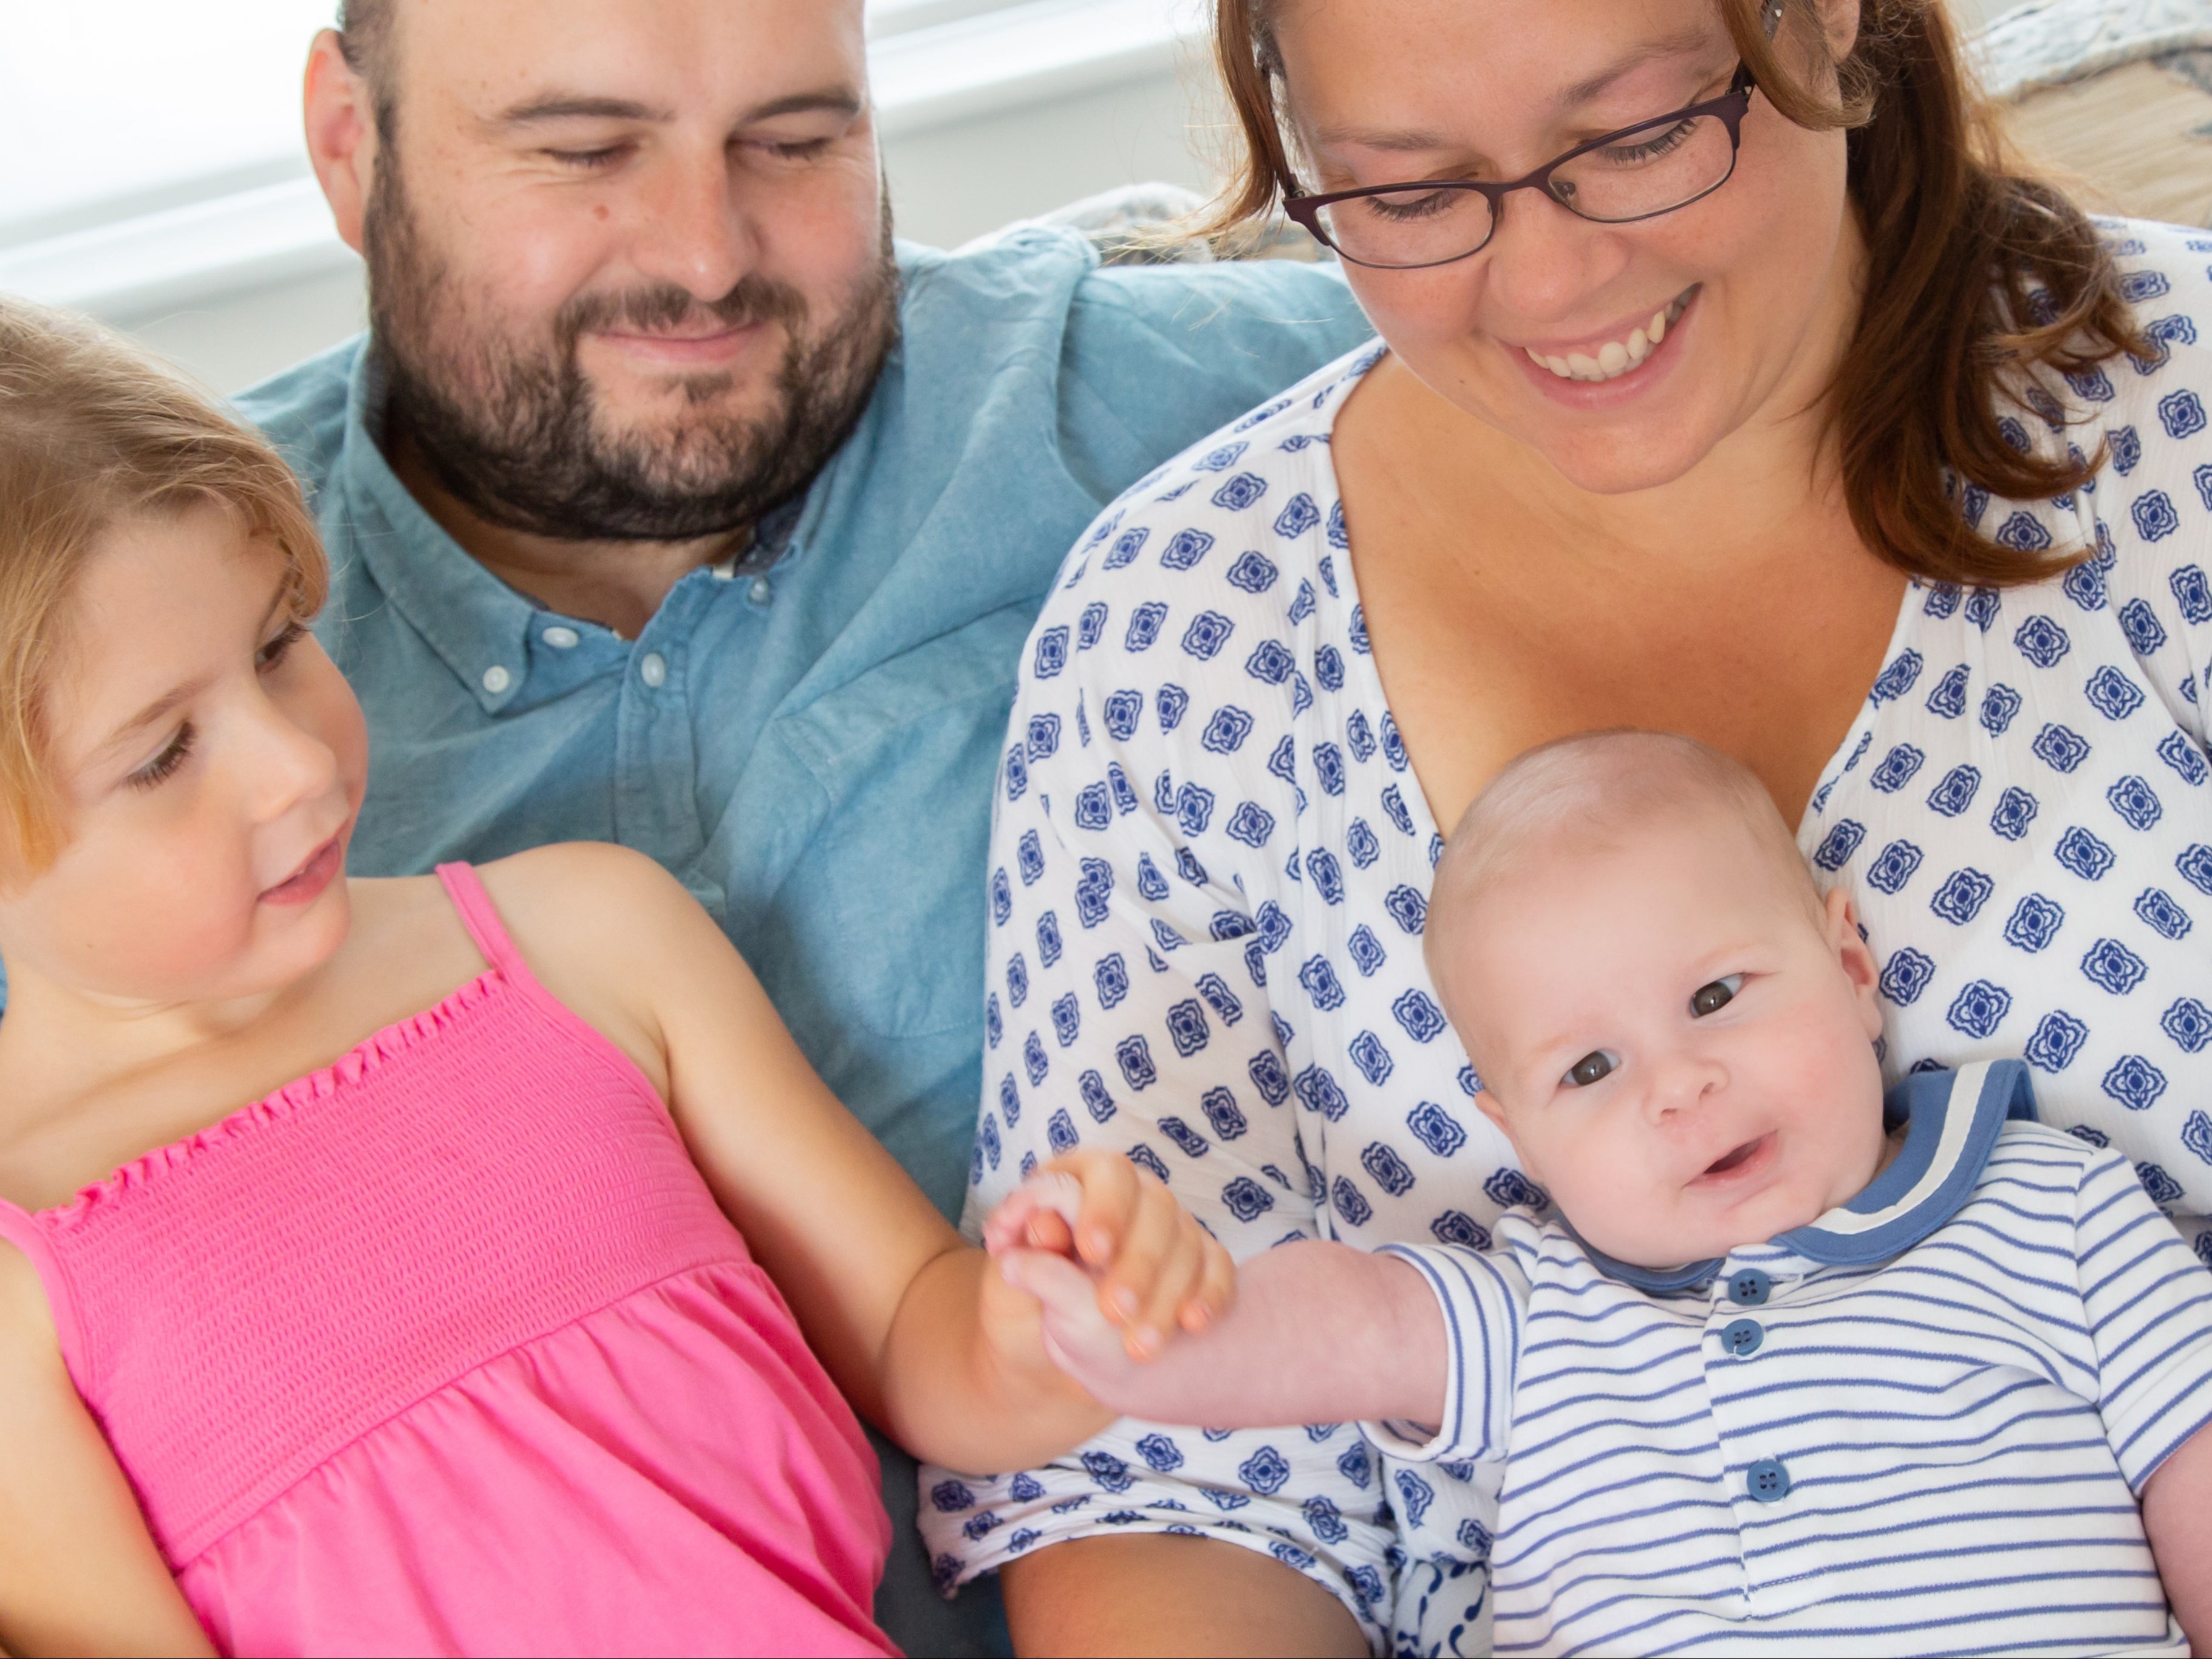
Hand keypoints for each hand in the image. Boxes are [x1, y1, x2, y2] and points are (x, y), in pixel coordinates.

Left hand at [985, 1150, 1233, 1363]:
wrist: (1064, 1348)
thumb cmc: (1033, 1300)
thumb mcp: (1017, 1282)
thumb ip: (1032, 1257)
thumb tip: (1034, 1235)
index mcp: (1082, 1180)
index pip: (1106, 1173)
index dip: (1103, 1207)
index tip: (1092, 1251)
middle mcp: (1134, 1195)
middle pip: (1155, 1206)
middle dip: (1137, 1261)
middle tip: (1114, 1310)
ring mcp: (1171, 1226)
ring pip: (1186, 1242)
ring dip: (1166, 1294)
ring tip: (1139, 1345)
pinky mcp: (1200, 1260)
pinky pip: (1218, 1266)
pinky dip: (1210, 1293)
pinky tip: (1193, 1323)